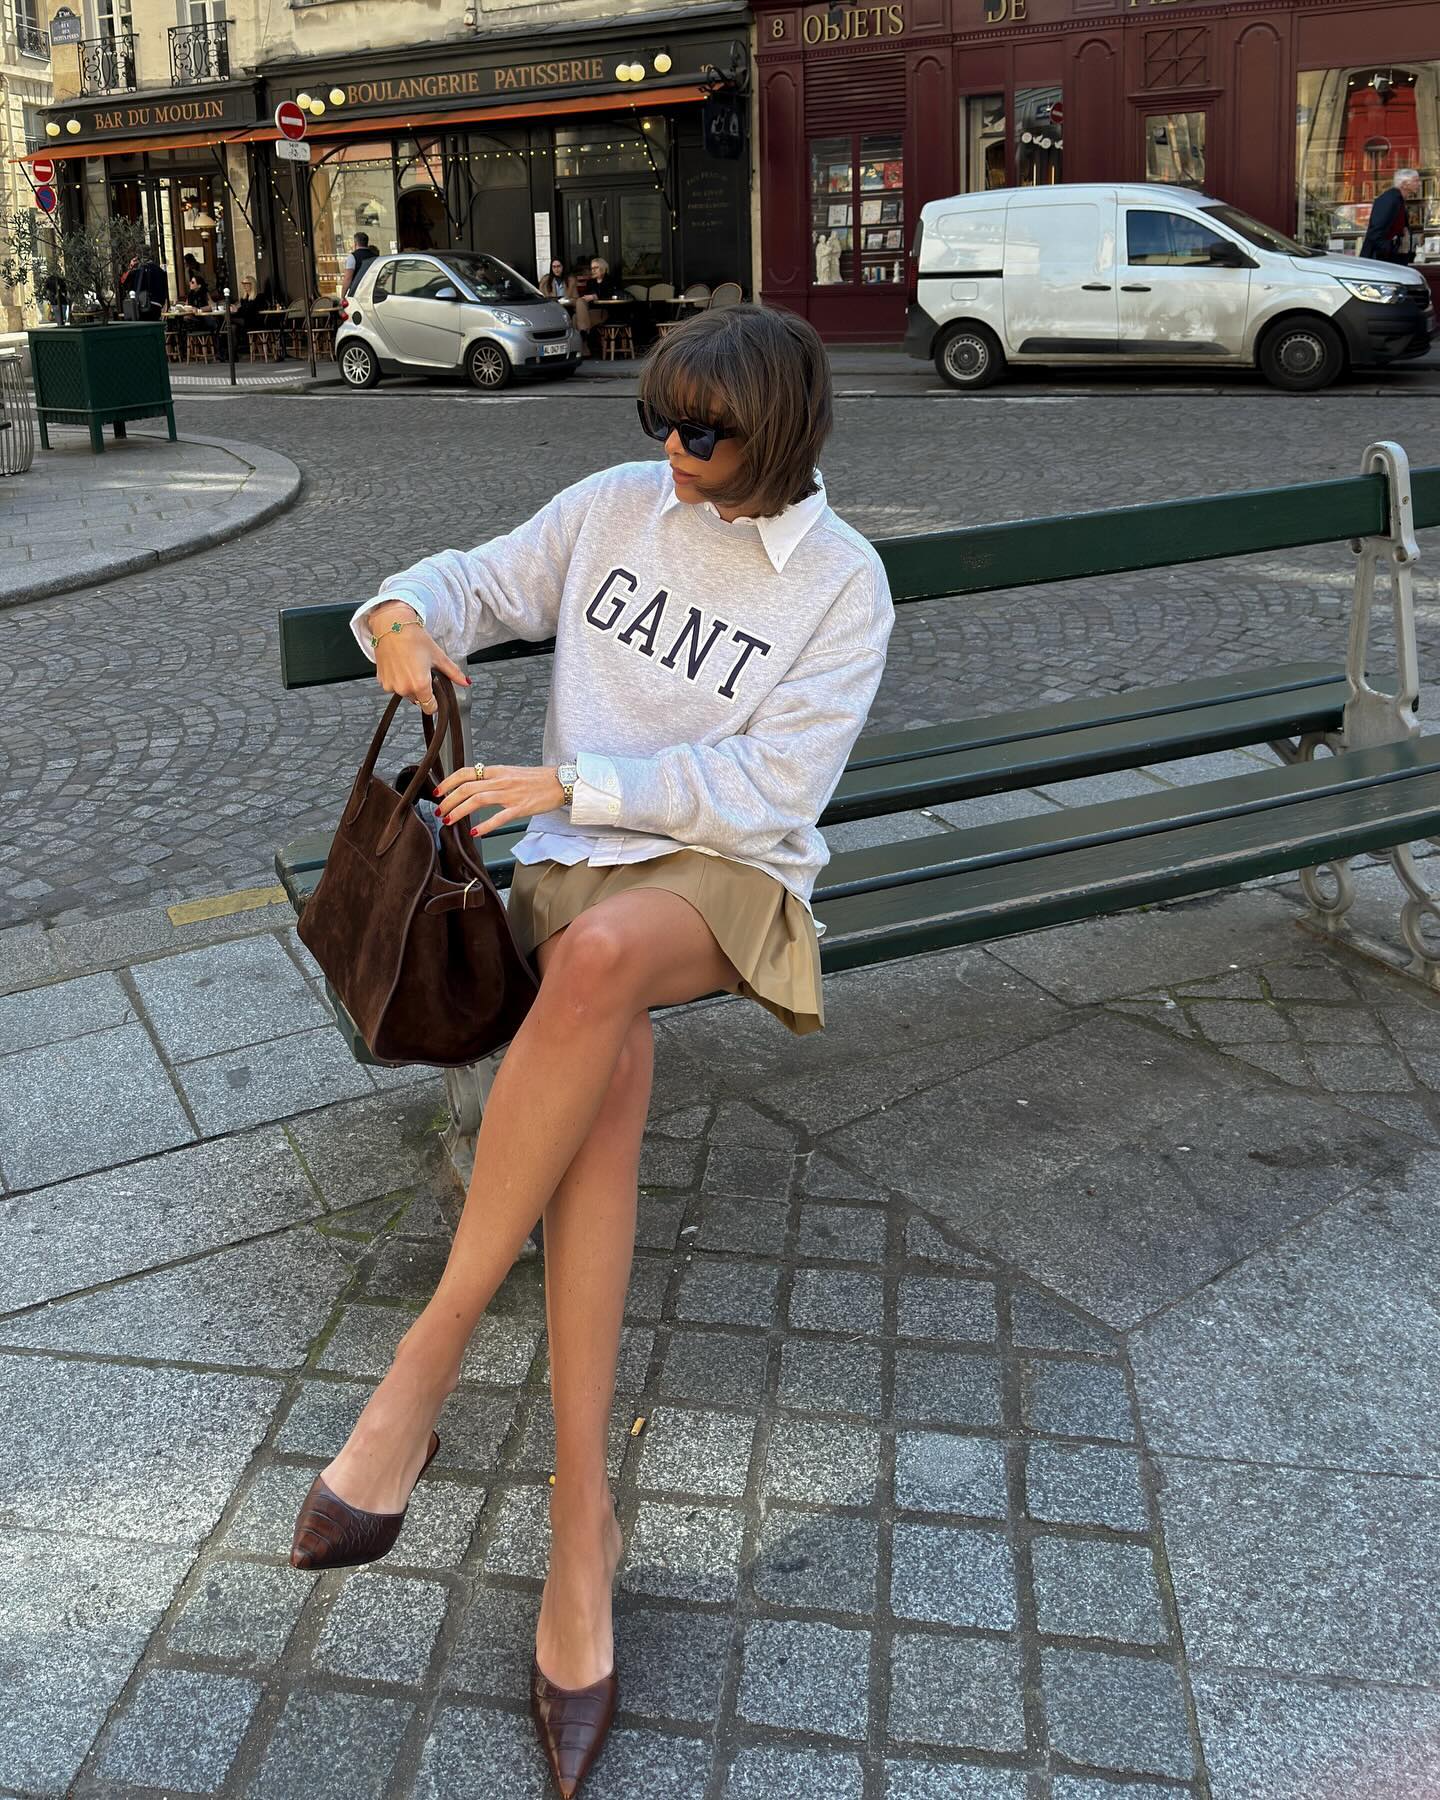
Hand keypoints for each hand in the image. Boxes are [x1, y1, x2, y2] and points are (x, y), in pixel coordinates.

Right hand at [369, 602, 469, 714]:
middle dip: (422, 689)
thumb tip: (466, 682)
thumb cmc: (413, 638)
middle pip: (418, 699)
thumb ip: (453, 673)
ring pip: (405, 693)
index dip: (435, 702)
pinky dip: (397, 680)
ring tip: (410, 666)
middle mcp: (404, 688)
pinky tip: (400, 665)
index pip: (430, 707)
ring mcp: (391, 685)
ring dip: (409, 685)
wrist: (391, 625)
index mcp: (420, 685)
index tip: (435, 693)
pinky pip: (393, 686)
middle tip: (422, 671)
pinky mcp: (381, 681)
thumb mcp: (438, 656)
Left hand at [434, 764, 564, 838]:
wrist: (560, 783)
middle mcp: (501, 780)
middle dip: (448, 800)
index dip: (448, 782)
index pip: (466, 772)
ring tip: (449, 820)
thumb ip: (492, 779)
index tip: (438, 792)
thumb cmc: (537, 780)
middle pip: (466, 788)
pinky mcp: (520, 808)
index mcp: (497, 771)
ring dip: (459, 811)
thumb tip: (473, 787)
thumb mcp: (511, 773)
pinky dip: (484, 826)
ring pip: (477, 800)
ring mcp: (510, 794)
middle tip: (439, 811)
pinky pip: (498, 817)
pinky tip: (475, 832)